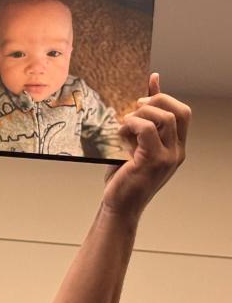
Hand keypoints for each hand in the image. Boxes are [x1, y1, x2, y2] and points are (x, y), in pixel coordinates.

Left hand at [103, 73, 189, 219]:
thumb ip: (141, 123)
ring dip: (142, 113)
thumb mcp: (133, 146)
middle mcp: (177, 151)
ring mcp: (168, 156)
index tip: (142, 96)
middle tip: (134, 107)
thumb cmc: (124, 177)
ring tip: (124, 124)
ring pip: (166, 118)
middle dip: (157, 100)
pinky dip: (133, 124)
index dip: (165, 97)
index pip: (183, 112)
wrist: (119, 206)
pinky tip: (120, 132)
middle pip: (180, 111)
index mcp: (176, 147)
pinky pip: (147, 130)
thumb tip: (144, 95)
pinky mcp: (153, 161)